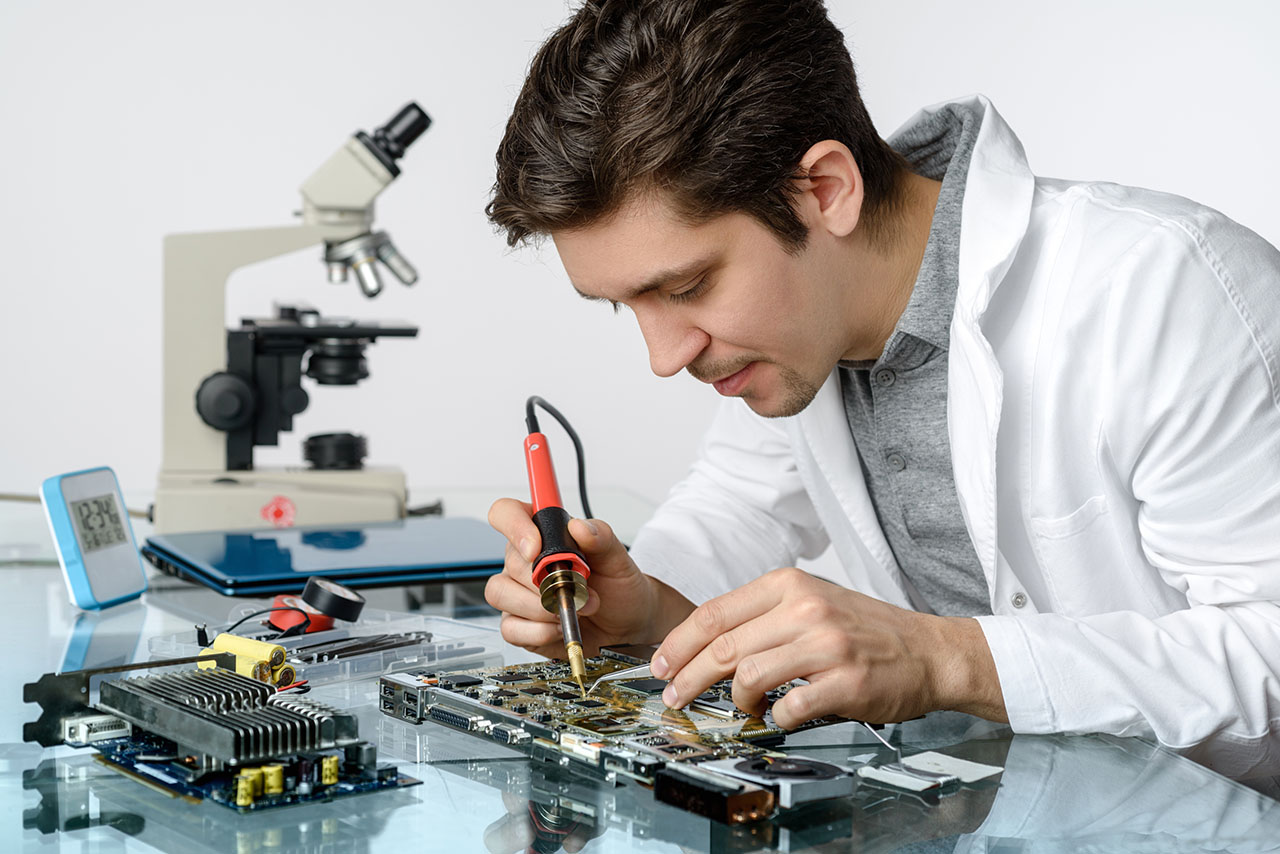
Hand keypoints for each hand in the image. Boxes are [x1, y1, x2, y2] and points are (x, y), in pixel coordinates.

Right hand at [485, 498, 690, 657]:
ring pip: (501, 593)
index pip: (507, 513)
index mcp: (543, 533)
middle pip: (510, 561)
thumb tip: (579, 527)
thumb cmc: (617, 588)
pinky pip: (510, 627)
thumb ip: (601, 537)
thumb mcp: (618, 558)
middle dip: (548, 581)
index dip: (515, 526)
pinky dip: (538, 631)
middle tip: (580, 590)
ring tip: (573, 610)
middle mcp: (524, 561)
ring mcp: (517, 592)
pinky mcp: (518, 624)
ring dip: (541, 607)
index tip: (536, 549)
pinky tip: (559, 627)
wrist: (626, 626)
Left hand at [649, 567, 1005, 728]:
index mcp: (789, 585)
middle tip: (676, 696)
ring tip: (744, 708)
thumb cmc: (863, 630)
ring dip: (737, 700)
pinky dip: (775, 717)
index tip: (660, 663)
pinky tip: (779, 715)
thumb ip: (761, 617)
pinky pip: (790, 705)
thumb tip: (703, 645)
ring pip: (750, 675)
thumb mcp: (810, 602)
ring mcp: (827, 644)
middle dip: (689, 676)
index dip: (680, 642)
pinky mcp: (845, 681)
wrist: (928, 651)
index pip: (716, 612)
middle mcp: (805, 608)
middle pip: (725, 646)